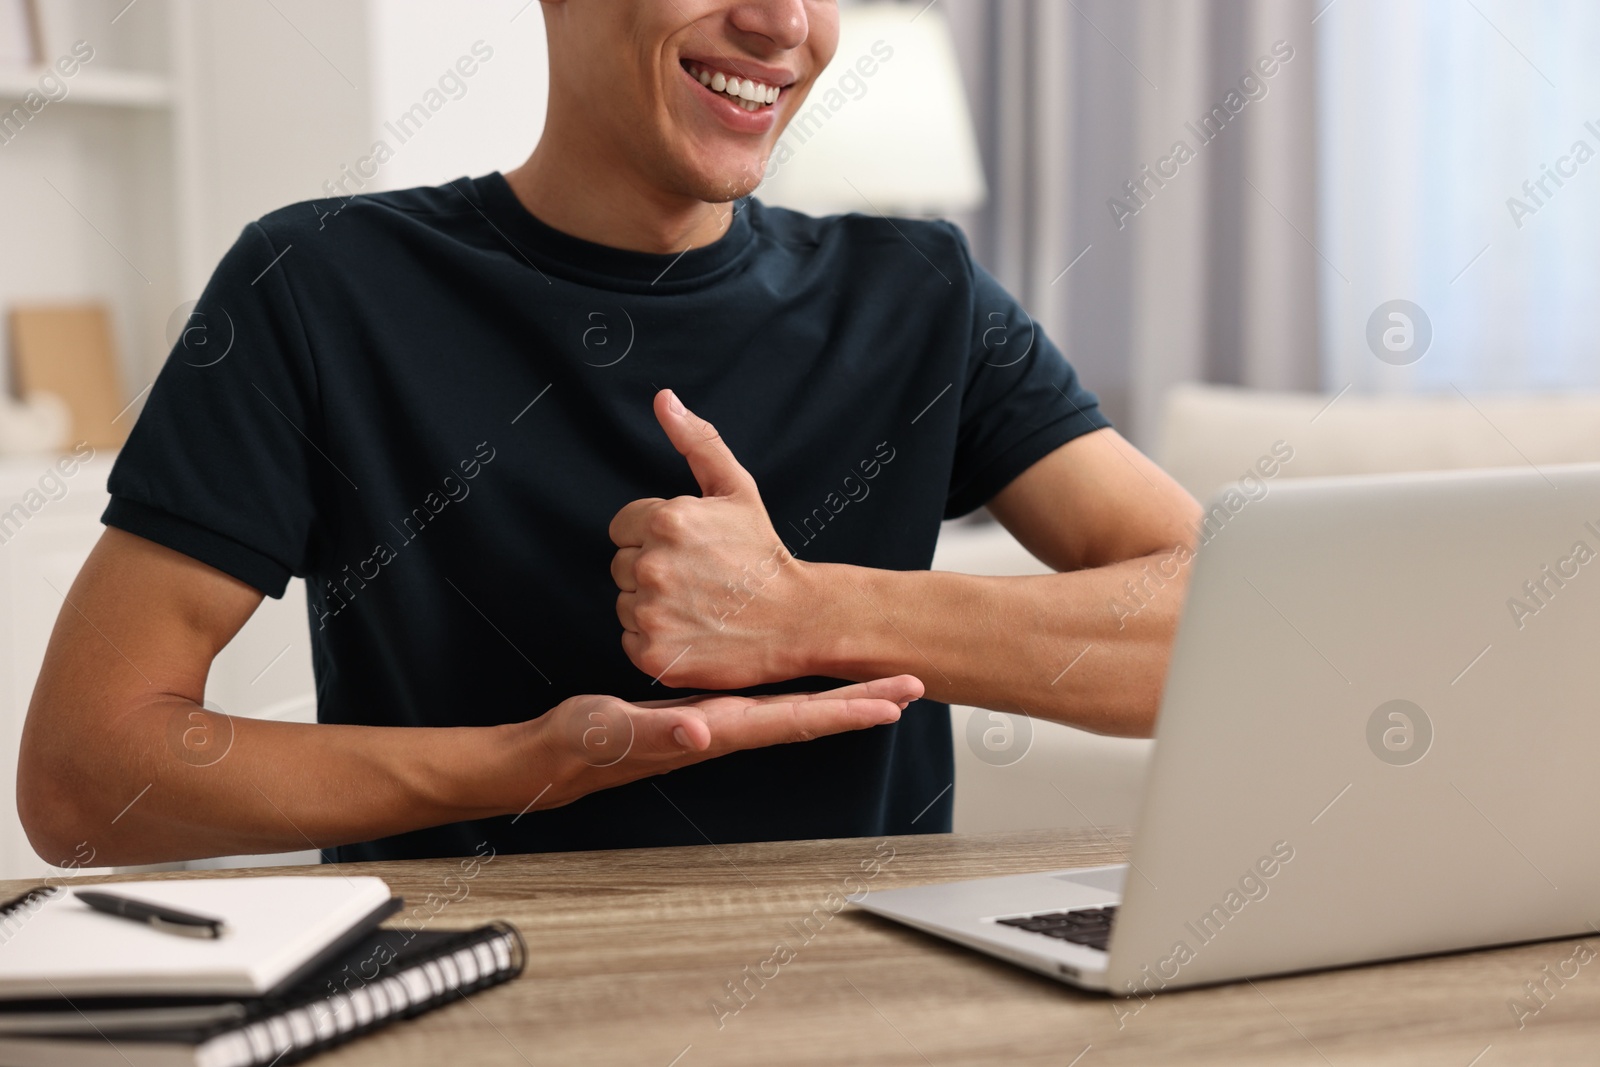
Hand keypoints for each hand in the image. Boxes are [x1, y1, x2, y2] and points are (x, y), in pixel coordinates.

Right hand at [525, 675, 924, 809]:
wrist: (555, 757)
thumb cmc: (580, 746)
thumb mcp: (613, 731)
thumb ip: (656, 733)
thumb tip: (704, 733)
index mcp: (717, 729)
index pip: (796, 720)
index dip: (847, 710)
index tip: (893, 700)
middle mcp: (728, 728)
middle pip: (810, 715)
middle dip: (863, 700)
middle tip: (913, 682)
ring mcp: (719, 722)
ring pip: (794, 707)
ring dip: (840, 695)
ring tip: (880, 680)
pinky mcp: (705, 712)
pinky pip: (767, 698)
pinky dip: (800, 687)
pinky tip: (809, 676)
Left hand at [609, 389, 812, 688]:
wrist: (798, 618)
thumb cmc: (763, 553)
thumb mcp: (736, 488)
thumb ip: (697, 441)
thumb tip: (663, 400)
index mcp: (665, 519)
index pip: (622, 527)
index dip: (653, 537)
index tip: (690, 551)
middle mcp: (652, 565)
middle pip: (620, 566)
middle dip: (652, 570)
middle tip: (698, 580)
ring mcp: (651, 612)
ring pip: (624, 604)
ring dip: (652, 607)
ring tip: (697, 606)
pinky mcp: (655, 654)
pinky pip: (630, 642)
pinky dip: (655, 642)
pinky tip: (692, 632)